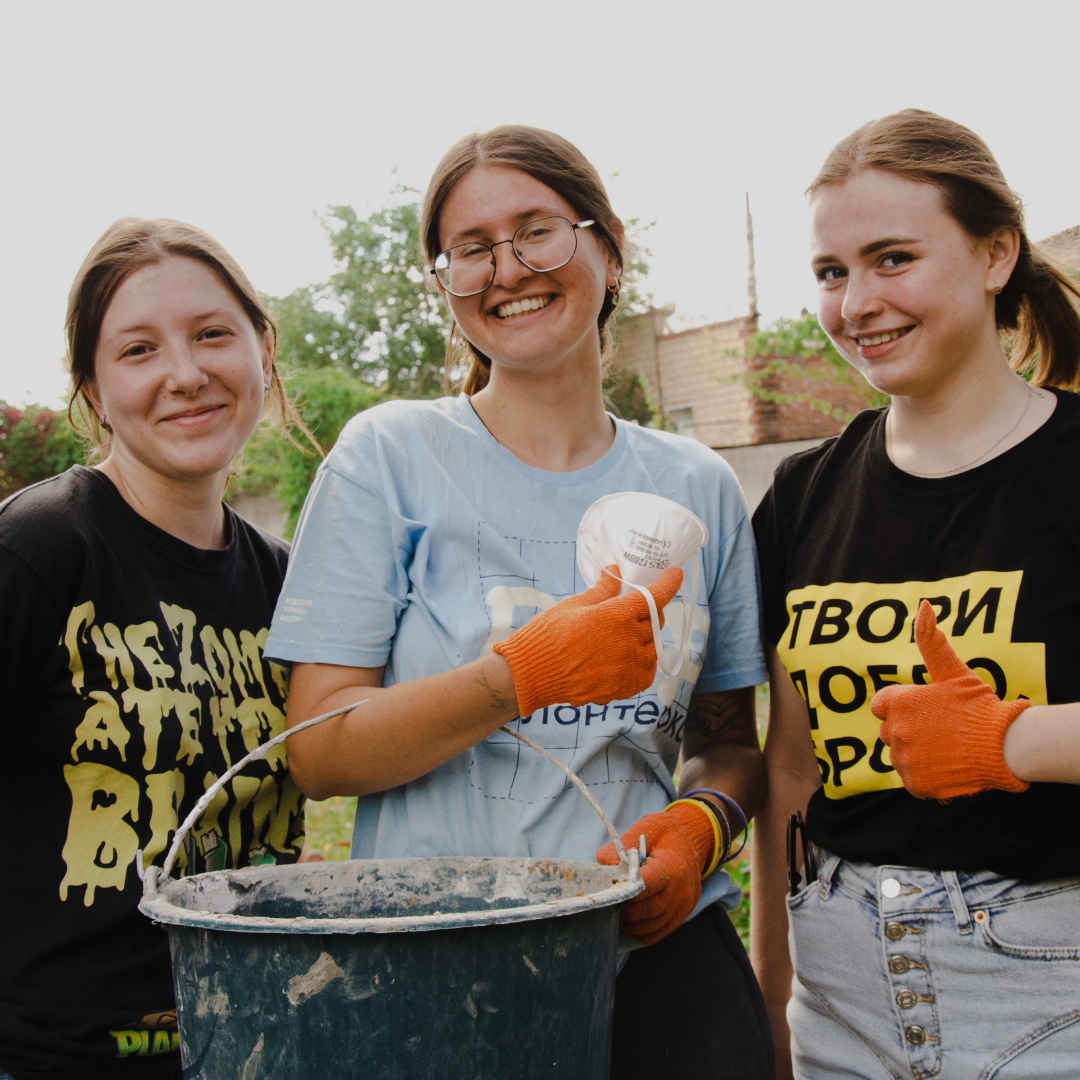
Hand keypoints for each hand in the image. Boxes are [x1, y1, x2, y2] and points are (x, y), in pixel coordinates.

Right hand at [493, 565, 682, 716]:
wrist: (532, 674)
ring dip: (646, 638)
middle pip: (656, 621)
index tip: (676, 575)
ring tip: (626, 637)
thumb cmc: (548, 635)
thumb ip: (602, 590)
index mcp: (617, 615)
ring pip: (654, 647)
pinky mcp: (625, 687)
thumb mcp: (574, 605)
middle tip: (635, 609)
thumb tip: (615, 571)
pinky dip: (642, 663)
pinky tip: (625, 658)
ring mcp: (629, 666)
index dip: (669, 583)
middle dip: (649, 611)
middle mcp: (630, 641)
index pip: (655, 595)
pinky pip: (646, 672)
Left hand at [596, 801, 715, 944]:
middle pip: (646, 910)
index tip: (612, 884)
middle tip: (607, 900)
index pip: (644, 886)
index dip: (624, 889)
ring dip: (628, 922)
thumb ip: (625, 843)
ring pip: (649, 926)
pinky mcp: (681, 916)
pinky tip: (628, 918)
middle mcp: (680, 891)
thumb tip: (603, 861)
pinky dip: (638, 930)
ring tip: (615, 908)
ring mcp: (682, 907)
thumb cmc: (666, 834)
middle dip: (623, 908)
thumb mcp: (647, 828)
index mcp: (671, 867)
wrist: (693, 841)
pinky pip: (655, 934)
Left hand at [870, 600, 1030, 799]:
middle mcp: (893, 732)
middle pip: (890, 732)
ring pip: (901, 756)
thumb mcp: (953, 671)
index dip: (902, 707)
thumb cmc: (979, 705)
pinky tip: (949, 766)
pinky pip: (913, 779)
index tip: (924, 710)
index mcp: (897, 703)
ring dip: (919, 754)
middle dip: (910, 731)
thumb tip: (924, 605)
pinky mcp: (915, 784)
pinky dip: (928, 776)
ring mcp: (903, 760)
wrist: (1006, 745)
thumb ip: (931, 640)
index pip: (881, 705)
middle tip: (942, 730)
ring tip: (948, 748)